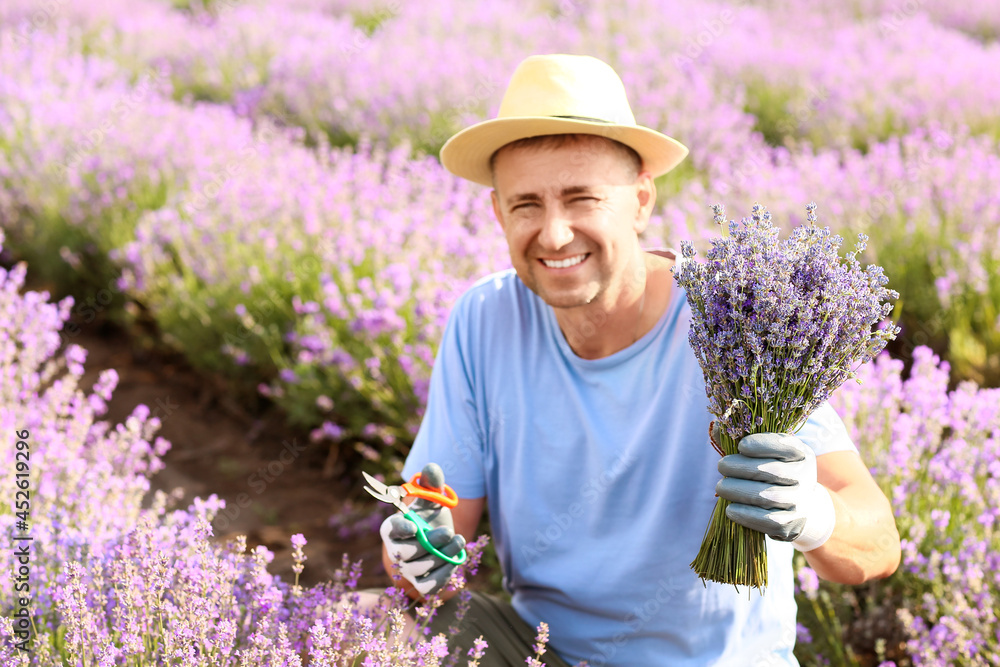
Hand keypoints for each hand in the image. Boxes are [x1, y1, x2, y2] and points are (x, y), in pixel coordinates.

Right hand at [379, 463, 466, 596]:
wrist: (440, 540)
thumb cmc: (430, 516)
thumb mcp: (432, 498)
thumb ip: (431, 482)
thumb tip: (432, 468)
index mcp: (393, 528)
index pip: (391, 530)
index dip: (401, 528)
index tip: (415, 526)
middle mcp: (395, 551)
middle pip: (408, 553)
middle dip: (430, 543)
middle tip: (449, 531)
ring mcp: (406, 571)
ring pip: (420, 569)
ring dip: (443, 556)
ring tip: (459, 541)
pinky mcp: (420, 586)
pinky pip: (429, 587)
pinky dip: (444, 575)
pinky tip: (456, 560)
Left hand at [715, 432, 835, 551]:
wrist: (798, 505)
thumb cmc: (772, 470)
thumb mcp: (764, 451)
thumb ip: (741, 436)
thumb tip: (718, 426)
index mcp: (800, 453)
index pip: (785, 446)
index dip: (762, 445)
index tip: (741, 446)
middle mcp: (805, 476)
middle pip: (773, 472)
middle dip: (741, 467)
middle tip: (721, 465)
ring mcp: (800, 502)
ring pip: (769, 497)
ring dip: (739, 491)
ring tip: (721, 487)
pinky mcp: (792, 524)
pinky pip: (769, 521)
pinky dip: (747, 515)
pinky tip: (730, 509)